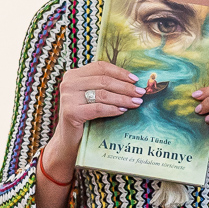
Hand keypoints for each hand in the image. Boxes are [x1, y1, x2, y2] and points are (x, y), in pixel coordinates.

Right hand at [42, 61, 142, 177]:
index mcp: (74, 75)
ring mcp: (68, 97)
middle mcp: (68, 83)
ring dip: (122, 98)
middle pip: (103, 80)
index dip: (120, 72)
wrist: (70, 139)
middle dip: (125, 87)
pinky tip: (123, 110)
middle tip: (140, 93)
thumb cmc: (84, 116)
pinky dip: (113, 109)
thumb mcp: (91, 96)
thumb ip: (104, 86)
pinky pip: (98, 108)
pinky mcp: (70, 112)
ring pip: (102, 94)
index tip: (135, 80)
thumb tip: (132, 81)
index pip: (100, 67)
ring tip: (136, 103)